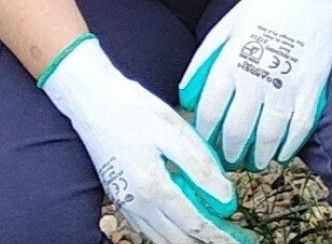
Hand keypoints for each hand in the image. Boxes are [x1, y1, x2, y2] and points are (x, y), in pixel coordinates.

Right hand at [38, 34, 256, 243]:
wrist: (93, 102)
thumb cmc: (135, 111)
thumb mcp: (174, 131)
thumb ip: (200, 166)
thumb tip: (224, 196)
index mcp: (153, 186)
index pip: (193, 223)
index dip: (218, 233)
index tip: (238, 236)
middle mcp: (136, 203)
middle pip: (177, 238)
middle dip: (205, 241)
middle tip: (231, 239)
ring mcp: (125, 202)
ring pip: (160, 237)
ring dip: (186, 240)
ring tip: (210, 235)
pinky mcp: (119, 197)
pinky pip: (146, 228)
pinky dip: (166, 232)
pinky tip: (181, 225)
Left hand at [181, 0, 331, 170]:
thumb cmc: (267, 1)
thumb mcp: (226, 24)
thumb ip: (204, 58)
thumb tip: (186, 90)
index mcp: (229, 62)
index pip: (209, 112)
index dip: (205, 134)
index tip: (205, 144)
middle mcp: (253, 79)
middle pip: (236, 130)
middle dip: (230, 151)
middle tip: (229, 161)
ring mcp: (284, 86)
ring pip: (267, 136)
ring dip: (258, 155)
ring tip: (254, 162)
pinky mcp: (311, 87)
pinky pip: (298, 128)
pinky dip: (289, 146)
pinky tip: (282, 152)